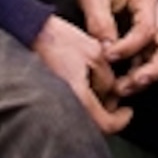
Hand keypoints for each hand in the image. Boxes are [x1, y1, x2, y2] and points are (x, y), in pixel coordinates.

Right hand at [34, 16, 132, 134]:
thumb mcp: (95, 53)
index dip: (121, 120)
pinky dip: (82, 102)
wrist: (29, 33)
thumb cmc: (58, 40)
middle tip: (114, 97)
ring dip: (95, 108)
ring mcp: (53, 105)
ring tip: (98, 87)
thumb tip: (111, 93)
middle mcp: (64, 107)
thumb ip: (107, 78)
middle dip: (108, 113)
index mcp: (79, 97)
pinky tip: (83, 86)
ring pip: (82, 117)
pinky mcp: (47, 98)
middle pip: (93, 125)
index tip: (128, 112)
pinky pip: (70, 108)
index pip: (106, 125)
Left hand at [75, 0, 157, 96]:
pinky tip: (119, 83)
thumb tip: (105, 49)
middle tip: (130, 85)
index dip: (128, 47)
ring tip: (120, 89)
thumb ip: (99, 20)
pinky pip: (147, 59)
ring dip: (144, 76)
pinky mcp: (144, 38)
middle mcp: (156, 16)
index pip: (146, 30)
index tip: (107, 56)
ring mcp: (153, 28)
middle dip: (152, 70)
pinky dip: (137, 73)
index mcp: (146, 0)